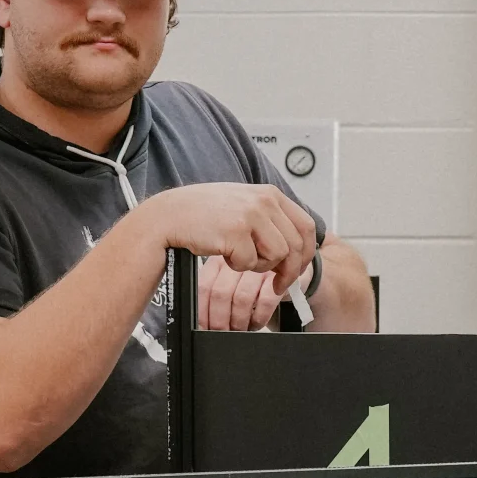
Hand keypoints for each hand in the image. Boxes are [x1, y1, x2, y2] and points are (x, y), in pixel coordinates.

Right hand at [137, 183, 314, 293]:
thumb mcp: (244, 206)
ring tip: (239, 257)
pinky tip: (224, 253)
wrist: (170, 216)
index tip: (297, 269)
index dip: (306, 254)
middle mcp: (264, 201)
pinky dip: (237, 266)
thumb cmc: (203, 214)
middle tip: (276, 284)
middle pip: (295, 246)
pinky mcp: (236, 232)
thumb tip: (294, 249)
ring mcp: (251, 215)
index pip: (306, 227)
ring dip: (258, 266)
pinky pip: (250, 263)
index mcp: (270, 194)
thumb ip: (270, 220)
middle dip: (288, 271)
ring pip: (276, 256)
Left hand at [197, 255, 296, 330]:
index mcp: (219, 262)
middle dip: (219, 320)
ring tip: (239, 329)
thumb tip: (201, 323)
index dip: (202, 312)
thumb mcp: (229, 285)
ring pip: (241, 298)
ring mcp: (259, 268)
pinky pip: (265, 301)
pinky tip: (255, 324)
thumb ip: (213, 296)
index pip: (204, 286)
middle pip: (221, 293)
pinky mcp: (278, 278)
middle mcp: (238, 261)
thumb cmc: (252, 284)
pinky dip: (259, 318)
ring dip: (239, 321)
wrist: (285, 272)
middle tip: (221, 332)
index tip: (203, 327)